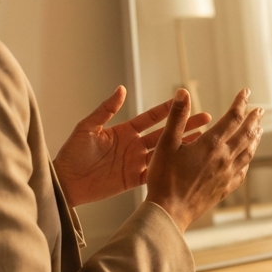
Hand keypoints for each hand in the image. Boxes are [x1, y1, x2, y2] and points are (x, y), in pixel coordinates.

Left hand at [53, 85, 209, 206]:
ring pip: (165, 153)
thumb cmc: (72, 153)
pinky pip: (156, 173)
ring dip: (183, 146)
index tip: (184, 101)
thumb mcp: (87, 128)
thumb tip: (121, 89)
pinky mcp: (134, 179)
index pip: (151, 118)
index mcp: (125, 131)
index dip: (168, 110)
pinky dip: (171, 168)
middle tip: (206, 119)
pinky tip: (186, 164)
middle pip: (165, 133)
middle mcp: (134, 145)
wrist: (65, 182)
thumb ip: (105, 110)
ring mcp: (136, 162)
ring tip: (203, 140)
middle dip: (185, 126)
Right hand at [145, 88, 263, 231]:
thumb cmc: (164, 177)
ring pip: (248, 152)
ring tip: (259, 130)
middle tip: (260, 110)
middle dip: (254, 119)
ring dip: (255, 138)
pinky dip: (247, 160)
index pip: (233, 117)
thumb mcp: (166, 143)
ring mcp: (227, 174)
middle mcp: (224, 157)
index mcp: (212, 144)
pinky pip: (242, 171)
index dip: (241, 102)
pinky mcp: (225, 188)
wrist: (170, 211)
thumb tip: (182, 92)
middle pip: (246, 133)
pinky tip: (246, 159)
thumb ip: (176, 116)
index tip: (246, 92)